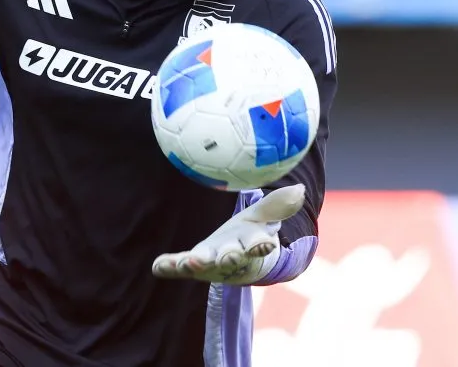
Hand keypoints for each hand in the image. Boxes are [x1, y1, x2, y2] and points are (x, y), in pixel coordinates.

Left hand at [152, 184, 304, 284]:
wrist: (238, 261)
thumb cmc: (250, 235)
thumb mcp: (263, 218)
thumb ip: (278, 205)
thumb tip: (300, 189)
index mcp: (250, 245)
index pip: (258, 245)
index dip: (260, 245)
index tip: (265, 245)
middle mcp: (231, 257)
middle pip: (231, 258)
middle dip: (228, 258)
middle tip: (224, 257)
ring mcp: (210, 264)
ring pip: (204, 265)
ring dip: (196, 264)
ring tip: (186, 262)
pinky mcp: (192, 265)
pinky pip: (179, 267)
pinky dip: (169, 267)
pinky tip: (158, 265)